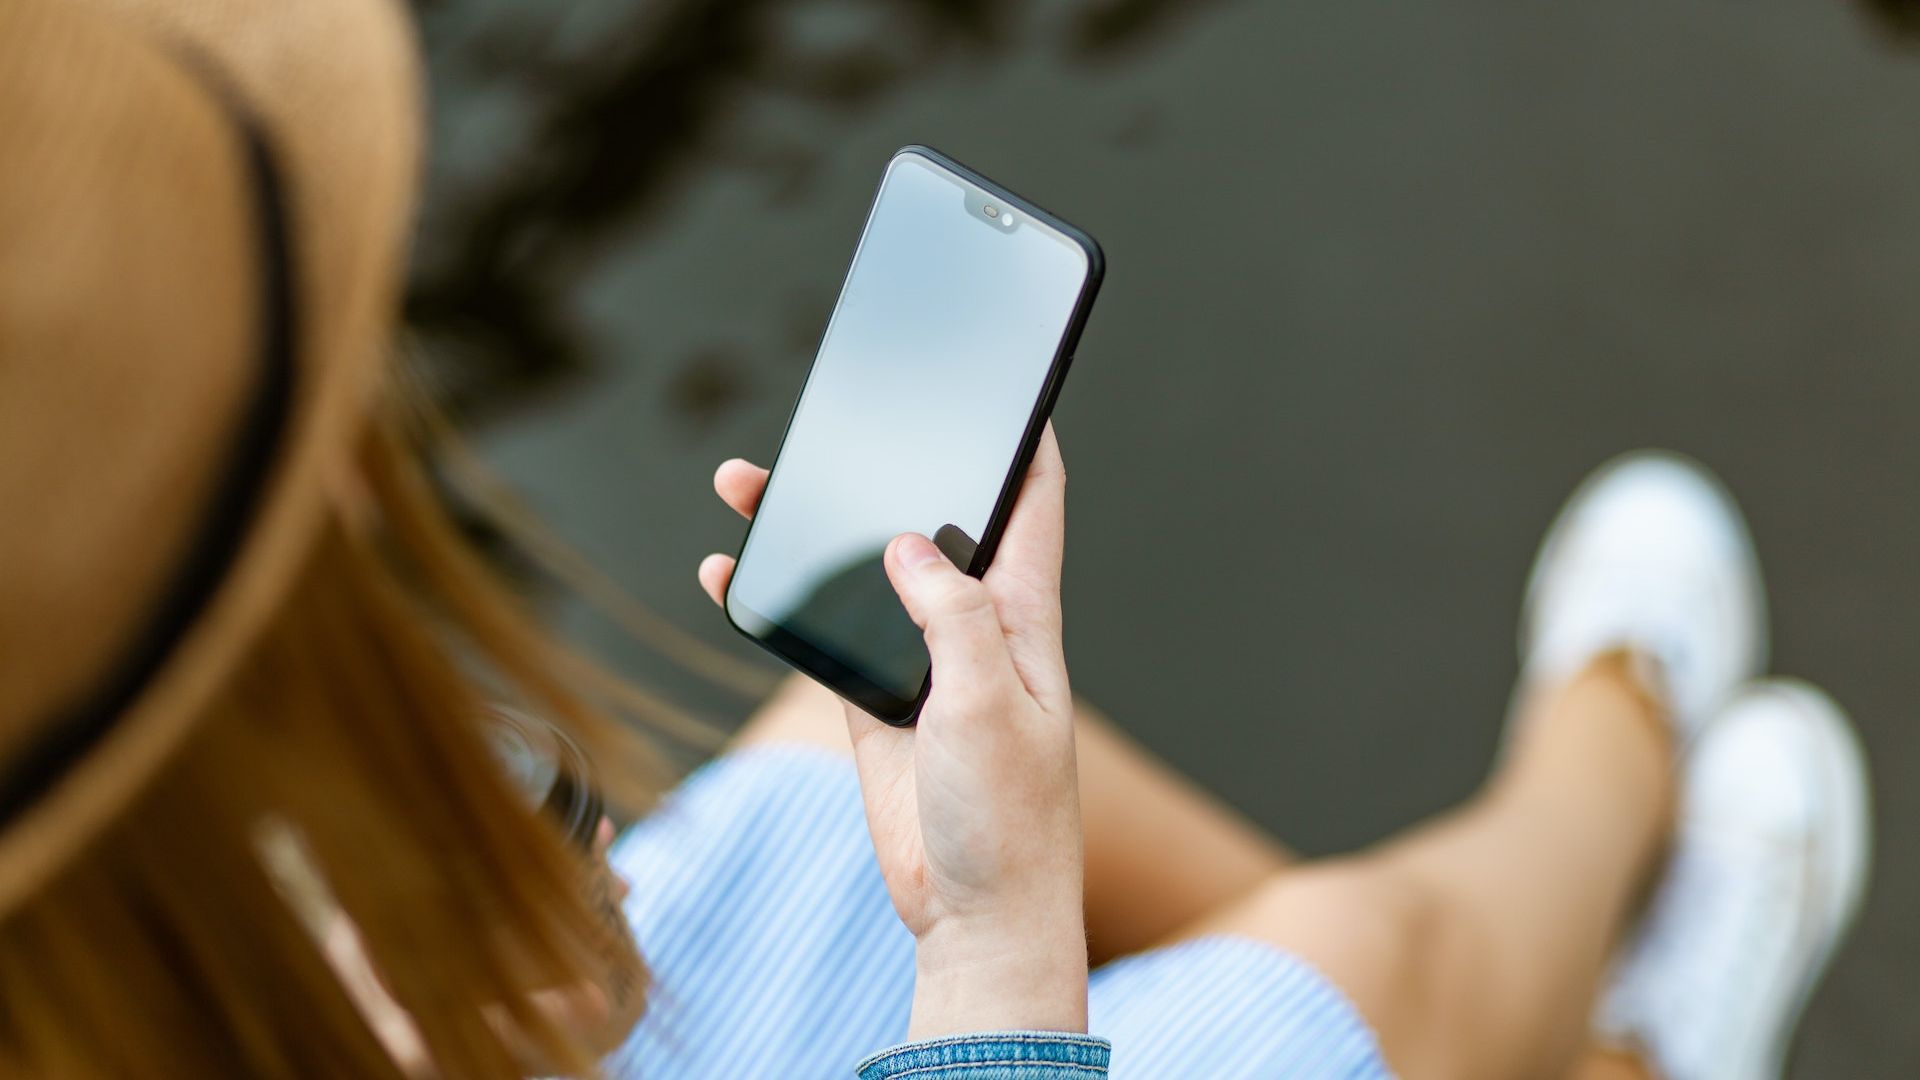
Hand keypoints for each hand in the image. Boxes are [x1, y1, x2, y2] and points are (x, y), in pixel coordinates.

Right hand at [699, 426, 1086, 1037]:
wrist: (974, 913)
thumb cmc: (1010, 818)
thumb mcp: (991, 706)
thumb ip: (953, 620)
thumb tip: (908, 543)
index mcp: (1021, 616)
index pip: (1032, 503)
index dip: (1023, 438)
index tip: (1005, 382)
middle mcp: (972, 626)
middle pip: (924, 520)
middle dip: (884, 464)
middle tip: (835, 417)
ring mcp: (918, 661)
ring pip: (860, 570)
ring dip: (810, 528)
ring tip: (747, 481)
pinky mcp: (873, 702)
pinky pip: (818, 633)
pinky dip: (774, 600)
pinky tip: (728, 572)